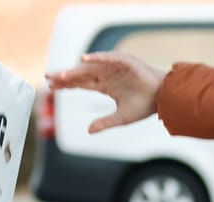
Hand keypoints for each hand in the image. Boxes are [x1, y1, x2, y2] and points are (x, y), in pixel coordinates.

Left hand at [46, 52, 162, 132]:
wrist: (164, 98)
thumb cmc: (145, 106)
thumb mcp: (121, 118)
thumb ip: (104, 123)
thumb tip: (88, 131)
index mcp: (106, 85)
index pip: (82, 83)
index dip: (67, 84)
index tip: (52, 86)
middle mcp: (108, 74)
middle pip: (82, 74)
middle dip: (65, 76)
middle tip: (48, 77)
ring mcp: (116, 67)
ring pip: (92, 67)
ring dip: (77, 70)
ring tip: (61, 74)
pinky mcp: (127, 62)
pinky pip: (110, 58)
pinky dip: (98, 57)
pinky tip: (84, 59)